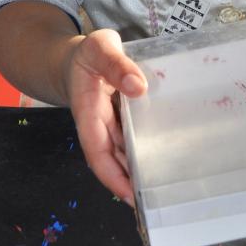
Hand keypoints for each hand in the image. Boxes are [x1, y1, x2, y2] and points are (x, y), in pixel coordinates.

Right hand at [63, 28, 147, 204]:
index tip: (131, 196)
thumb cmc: (88, 53)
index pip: (98, 152)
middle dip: (131, 181)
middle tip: (158, 197)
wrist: (79, 55)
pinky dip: (144, 147)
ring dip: (139, 167)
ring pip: (124, 152)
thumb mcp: (100, 48)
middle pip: (113, 159)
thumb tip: (138, 87)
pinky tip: (164, 154)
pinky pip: (132, 137)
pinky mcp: (120, 120)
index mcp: (88, 112)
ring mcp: (110, 125)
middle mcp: (98, 125)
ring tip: (165, 183)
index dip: (113, 176)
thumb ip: (116, 64)